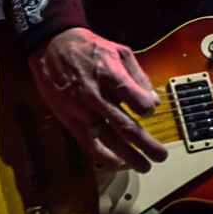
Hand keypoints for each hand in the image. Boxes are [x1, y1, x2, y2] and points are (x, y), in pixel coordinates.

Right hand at [28, 27, 167, 171]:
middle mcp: (96, 95)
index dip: (147, 108)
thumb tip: (154, 99)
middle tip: (160, 156)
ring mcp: (82, 109)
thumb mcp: (119, 51)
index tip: (150, 111)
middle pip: (125, 125)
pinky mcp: (70, 119)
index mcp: (110, 75)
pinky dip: (101, 155)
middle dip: (145, 144)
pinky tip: (115, 163)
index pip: (134, 99)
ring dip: (128, 155)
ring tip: (144, 165)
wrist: (52, 47)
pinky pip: (87, 142)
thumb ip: (138, 76)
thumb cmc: (89, 48)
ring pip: (108, 138)